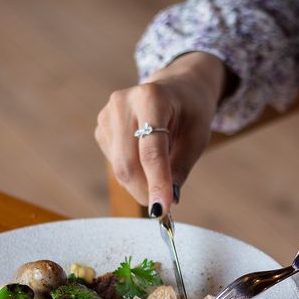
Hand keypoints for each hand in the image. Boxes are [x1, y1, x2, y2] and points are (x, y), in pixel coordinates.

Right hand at [95, 52, 227, 214]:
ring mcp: (107, 115)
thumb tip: (167, 200)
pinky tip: (146, 160)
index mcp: (151, 97)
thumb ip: (181, 168)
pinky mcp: (101, 128)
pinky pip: (114, 164)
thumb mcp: (197, 138)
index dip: (157, 183)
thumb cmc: (191, 111)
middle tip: (164, 205)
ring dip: (140, 185)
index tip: (162, 210)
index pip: (151, 151)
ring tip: (161, 175)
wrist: (177, 88)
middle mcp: (123, 103)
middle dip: (146, 191)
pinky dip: (133, 174)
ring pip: (119, 168)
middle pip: (128, 164)